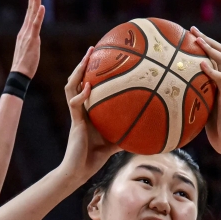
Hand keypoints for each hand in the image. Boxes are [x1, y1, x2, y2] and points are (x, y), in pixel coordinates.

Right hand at [11, 0, 44, 77]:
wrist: (19, 73)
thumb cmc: (25, 65)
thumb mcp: (29, 49)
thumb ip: (32, 41)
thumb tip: (35, 38)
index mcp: (24, 32)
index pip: (29, 13)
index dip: (32, 1)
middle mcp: (25, 30)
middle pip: (29, 9)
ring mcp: (27, 34)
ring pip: (32, 14)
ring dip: (35, 0)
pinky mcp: (32, 39)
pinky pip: (36, 25)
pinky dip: (39, 15)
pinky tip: (42, 6)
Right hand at [62, 49, 117, 180]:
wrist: (78, 171)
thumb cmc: (94, 159)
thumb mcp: (116, 144)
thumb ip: (127, 134)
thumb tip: (149, 132)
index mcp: (88, 112)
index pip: (87, 87)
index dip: (91, 72)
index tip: (102, 57)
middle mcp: (81, 110)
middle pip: (78, 81)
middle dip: (83, 64)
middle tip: (93, 48)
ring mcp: (76, 114)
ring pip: (71, 87)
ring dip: (78, 71)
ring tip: (87, 57)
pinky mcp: (74, 122)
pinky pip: (75, 104)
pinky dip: (82, 95)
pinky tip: (89, 88)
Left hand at [191, 27, 220, 156]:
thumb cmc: (214, 130)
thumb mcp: (201, 109)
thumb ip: (194, 97)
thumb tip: (171, 92)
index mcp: (219, 83)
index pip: (215, 57)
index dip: (205, 44)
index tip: (191, 33)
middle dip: (208, 39)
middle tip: (193, 30)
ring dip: (210, 49)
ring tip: (198, 41)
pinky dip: (211, 71)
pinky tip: (201, 65)